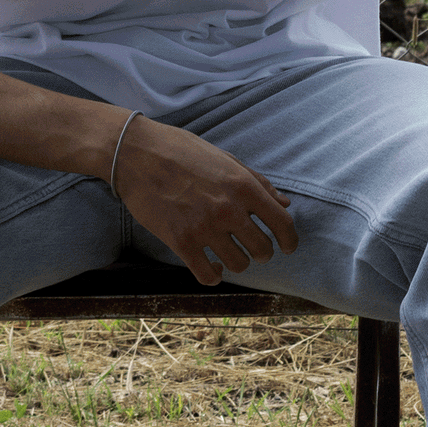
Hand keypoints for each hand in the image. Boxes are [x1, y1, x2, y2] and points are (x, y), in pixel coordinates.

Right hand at [110, 117, 298, 286]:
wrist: (137, 153)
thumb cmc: (182, 151)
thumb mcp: (226, 159)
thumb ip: (257, 182)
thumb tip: (284, 203)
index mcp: (243, 185)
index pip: (282, 223)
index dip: (290, 240)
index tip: (288, 247)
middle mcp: (228, 209)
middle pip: (262, 249)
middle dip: (263, 253)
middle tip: (254, 250)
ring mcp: (204, 227)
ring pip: (238, 265)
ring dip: (238, 262)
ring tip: (230, 254)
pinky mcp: (180, 241)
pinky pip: (207, 274)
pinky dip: (214, 275)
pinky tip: (213, 267)